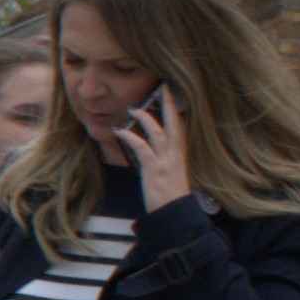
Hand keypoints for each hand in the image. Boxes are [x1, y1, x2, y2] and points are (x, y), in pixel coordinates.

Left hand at [107, 88, 190, 211]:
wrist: (174, 214)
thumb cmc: (170, 196)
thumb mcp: (171, 173)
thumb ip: (165, 158)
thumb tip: (155, 147)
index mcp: (180, 154)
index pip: (181, 126)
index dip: (177, 109)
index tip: (172, 92)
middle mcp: (176, 154)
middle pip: (175, 123)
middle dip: (170, 103)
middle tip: (165, 86)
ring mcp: (166, 161)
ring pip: (158, 132)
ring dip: (146, 118)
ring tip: (133, 108)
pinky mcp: (154, 169)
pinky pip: (142, 148)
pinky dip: (131, 137)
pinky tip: (119, 131)